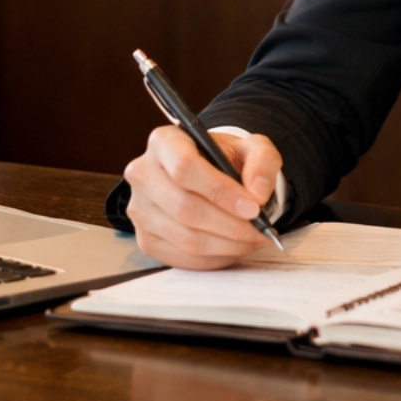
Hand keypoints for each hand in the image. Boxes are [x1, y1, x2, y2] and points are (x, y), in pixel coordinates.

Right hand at [123, 126, 282, 268]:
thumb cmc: (225, 160)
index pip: (184, 167)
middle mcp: (143, 174)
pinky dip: (214, 258)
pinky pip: (182, 257)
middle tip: (260, 230)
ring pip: (185, 237)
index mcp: (164, 142)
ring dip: (226, 245)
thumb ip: (261, 162)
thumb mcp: (251, 148)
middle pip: (184, 207)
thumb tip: (257, 194)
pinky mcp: (145, 239)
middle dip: (230, 225)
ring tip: (253, 239)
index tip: (253, 207)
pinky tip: (234, 247)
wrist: (208, 176)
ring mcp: (140, 209)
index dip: (220, 191)